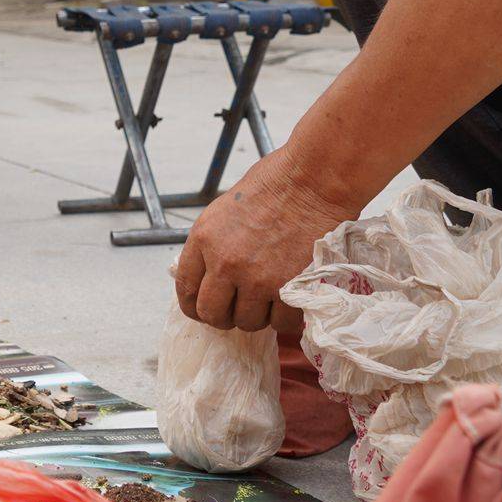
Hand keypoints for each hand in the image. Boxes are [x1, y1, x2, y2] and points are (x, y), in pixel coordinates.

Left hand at [174, 148, 353, 332]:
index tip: (203, 307)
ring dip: (258, 315)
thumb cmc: (276, 183)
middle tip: (238, 307)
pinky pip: (281, 322)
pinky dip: (286, 316)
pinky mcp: (288, 288)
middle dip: (223, 316)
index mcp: (205, 239)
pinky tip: (289, 299)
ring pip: (247, 322)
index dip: (194, 305)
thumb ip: (213, 243)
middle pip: (212, 314)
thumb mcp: (226, 208)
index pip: (185, 288)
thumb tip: (209, 274)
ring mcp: (257, 279)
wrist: (315, 179)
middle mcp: (225, 262)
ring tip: (269, 297)